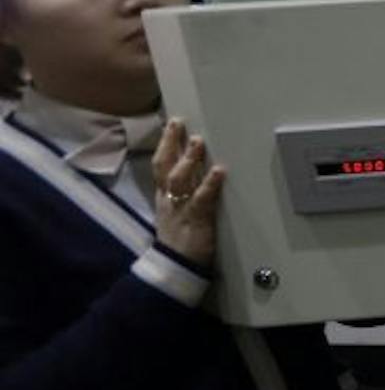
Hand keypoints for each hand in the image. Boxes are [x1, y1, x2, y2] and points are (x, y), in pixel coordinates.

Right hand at [151, 119, 225, 268]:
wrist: (175, 267)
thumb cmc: (179, 240)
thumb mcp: (174, 212)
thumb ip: (181, 194)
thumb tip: (194, 173)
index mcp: (164, 197)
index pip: (160, 166)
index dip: (165, 144)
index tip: (170, 125)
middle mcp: (168, 199)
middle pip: (164, 166)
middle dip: (170, 143)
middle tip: (178, 122)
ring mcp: (180, 209)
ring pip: (179, 180)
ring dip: (189, 159)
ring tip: (198, 141)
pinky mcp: (195, 220)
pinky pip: (201, 199)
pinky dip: (210, 184)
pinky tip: (219, 171)